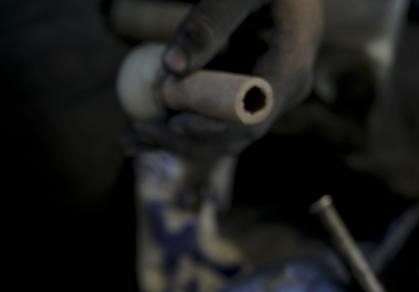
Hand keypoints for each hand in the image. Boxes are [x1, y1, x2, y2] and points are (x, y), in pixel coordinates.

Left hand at [134, 0, 322, 159]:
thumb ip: (209, 22)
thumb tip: (171, 67)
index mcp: (291, 65)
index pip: (253, 114)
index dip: (213, 126)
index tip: (175, 124)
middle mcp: (280, 93)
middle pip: (232, 135)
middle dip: (182, 140)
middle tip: (136, 132)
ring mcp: (262, 101)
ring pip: (217, 138)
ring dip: (171, 142)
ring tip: (127, 141)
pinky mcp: (241, 101)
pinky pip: (208, 123)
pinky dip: (173, 130)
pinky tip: (137, 138)